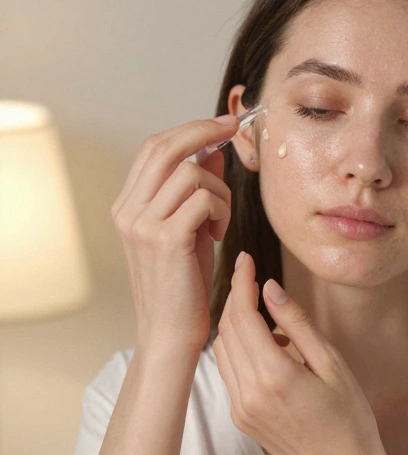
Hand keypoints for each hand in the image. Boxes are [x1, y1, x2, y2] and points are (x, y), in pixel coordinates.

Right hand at [111, 116, 239, 353]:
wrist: (170, 331)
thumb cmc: (183, 283)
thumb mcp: (190, 228)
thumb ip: (196, 189)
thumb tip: (213, 151)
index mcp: (127, 205)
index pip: (155, 147)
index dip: (190, 129)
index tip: (223, 124)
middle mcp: (128, 210)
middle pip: (167, 147)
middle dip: (205, 132)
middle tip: (233, 130)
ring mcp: (142, 224)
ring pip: (192, 174)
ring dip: (220, 192)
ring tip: (220, 221)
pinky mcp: (165, 239)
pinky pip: (203, 199)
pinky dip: (221, 211)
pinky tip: (218, 234)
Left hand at [212, 251, 388, 454]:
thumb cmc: (350, 419)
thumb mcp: (333, 364)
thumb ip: (297, 325)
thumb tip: (271, 289)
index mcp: (273, 376)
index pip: (243, 316)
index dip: (241, 284)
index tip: (246, 259)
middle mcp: (247, 393)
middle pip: (227, 330)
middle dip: (235, 299)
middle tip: (251, 275)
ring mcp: (240, 409)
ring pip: (222, 351)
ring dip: (236, 324)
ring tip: (266, 312)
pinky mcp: (240, 419)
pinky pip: (229, 372)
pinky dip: (240, 349)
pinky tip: (269, 346)